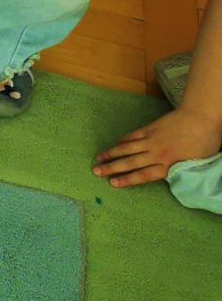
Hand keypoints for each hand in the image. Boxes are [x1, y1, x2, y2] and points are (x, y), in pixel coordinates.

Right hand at [93, 106, 221, 188]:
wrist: (200, 117)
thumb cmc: (205, 141)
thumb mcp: (195, 162)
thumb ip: (179, 168)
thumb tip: (170, 174)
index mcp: (168, 163)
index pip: (144, 175)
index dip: (128, 180)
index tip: (113, 183)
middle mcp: (156, 153)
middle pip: (130, 162)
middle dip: (112, 168)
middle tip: (96, 171)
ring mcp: (151, 139)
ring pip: (127, 148)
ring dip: (112, 154)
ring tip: (98, 159)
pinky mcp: (150, 128)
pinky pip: (133, 136)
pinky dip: (123, 141)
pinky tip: (116, 144)